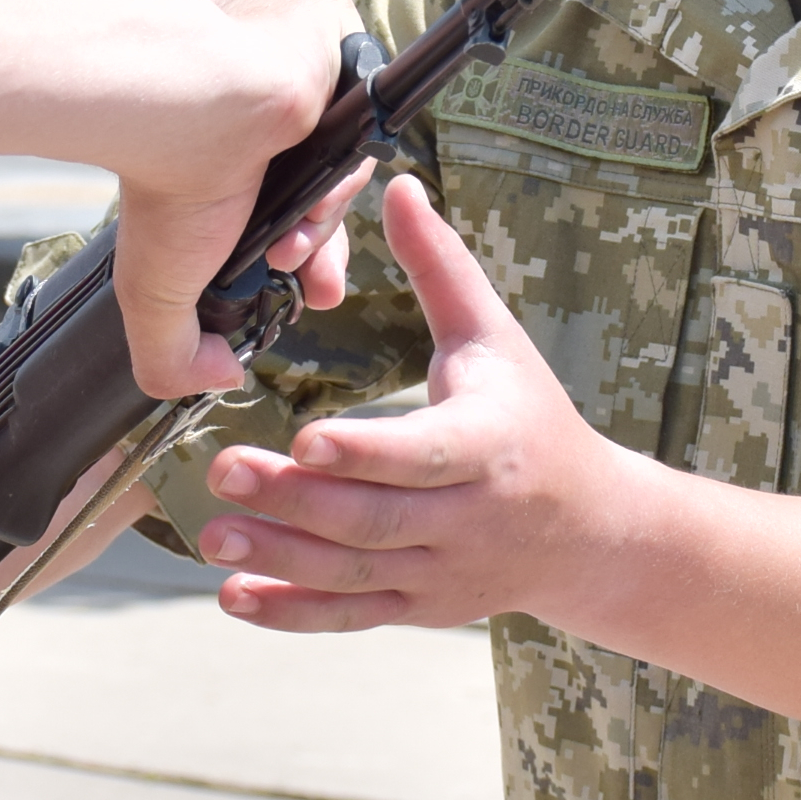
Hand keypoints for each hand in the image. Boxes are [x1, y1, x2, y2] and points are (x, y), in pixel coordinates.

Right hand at [109, 0, 366, 400]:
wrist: (179, 104)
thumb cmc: (165, 184)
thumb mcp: (158, 294)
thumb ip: (173, 354)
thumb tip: (216, 380)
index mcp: (235, 169)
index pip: (294, 217)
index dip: (312, 264)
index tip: (315, 299)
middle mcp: (269, 125)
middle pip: (329, 194)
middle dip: (325, 252)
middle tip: (318, 289)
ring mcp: (302, 78)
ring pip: (348, 160)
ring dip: (324, 216)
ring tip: (289, 243)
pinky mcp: (329, 33)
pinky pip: (364, 101)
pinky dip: (344, 152)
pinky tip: (312, 190)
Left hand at [194, 176, 627, 634]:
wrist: (588, 529)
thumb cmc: (532, 417)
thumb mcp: (495, 339)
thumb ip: (439, 268)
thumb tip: (397, 185)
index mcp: (487, 446)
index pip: (421, 455)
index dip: (363, 453)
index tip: (304, 439)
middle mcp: (467, 518)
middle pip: (373, 518)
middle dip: (295, 501)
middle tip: (223, 470)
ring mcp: (443, 571)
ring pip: (355, 573)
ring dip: (280, 558)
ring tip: (212, 535)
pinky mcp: (421, 605)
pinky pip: (353, 614)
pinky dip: (292, 611)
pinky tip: (233, 597)